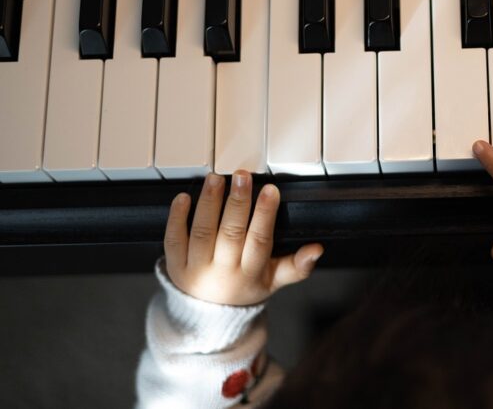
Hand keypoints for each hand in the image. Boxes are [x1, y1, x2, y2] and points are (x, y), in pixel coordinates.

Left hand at [164, 170, 323, 305]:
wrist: (207, 317)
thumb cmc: (244, 289)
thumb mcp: (274, 282)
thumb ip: (297, 267)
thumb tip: (317, 250)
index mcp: (250, 275)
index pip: (259, 241)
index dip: (265, 215)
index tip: (270, 190)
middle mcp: (223, 272)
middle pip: (231, 234)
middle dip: (238, 202)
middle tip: (243, 176)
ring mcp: (196, 269)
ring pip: (202, 232)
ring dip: (209, 203)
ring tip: (216, 179)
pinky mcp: (174, 264)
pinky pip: (174, 239)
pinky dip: (177, 217)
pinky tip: (184, 197)